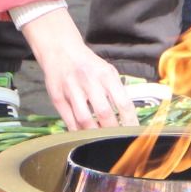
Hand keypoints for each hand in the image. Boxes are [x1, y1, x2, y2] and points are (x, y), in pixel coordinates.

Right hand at [19, 7, 137, 129]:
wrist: (61, 50)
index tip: (133, 134)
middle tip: (117, 141)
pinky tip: (84, 136)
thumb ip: (117, 91)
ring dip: (95, 135)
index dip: (130, 122)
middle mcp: (88, 80)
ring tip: (101, 141)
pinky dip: (78, 132)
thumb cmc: (88, 64)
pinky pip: (69, 121)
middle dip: (112, 131)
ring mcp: (71, 89)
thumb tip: (128, 118)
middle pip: (104, 113)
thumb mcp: (107, 71)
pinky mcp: (57, 97)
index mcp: (106, 74)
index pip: (123, 103)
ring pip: (84, 120)